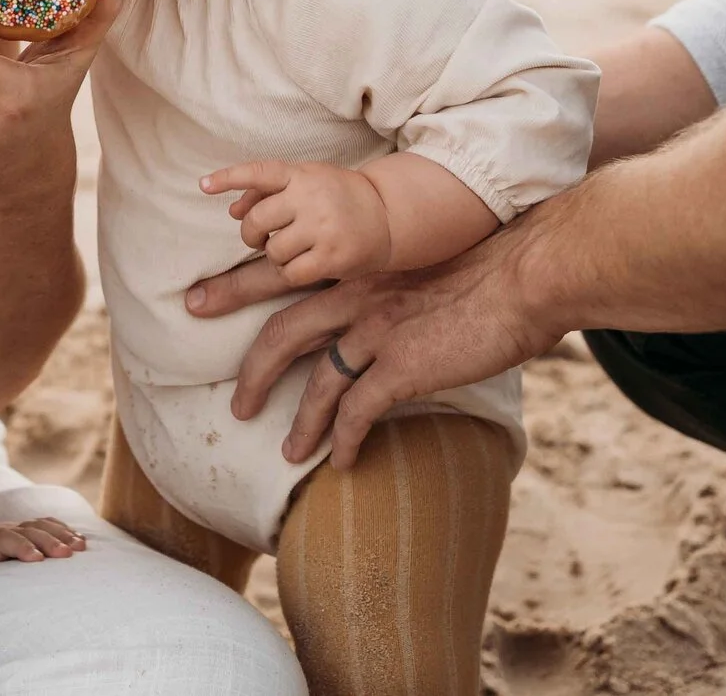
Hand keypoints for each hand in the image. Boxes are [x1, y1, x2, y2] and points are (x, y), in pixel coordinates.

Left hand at [0, 516, 86, 577]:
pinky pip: (43, 526)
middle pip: (27, 530)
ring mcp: (10, 529)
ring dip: (61, 534)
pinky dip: (62, 530)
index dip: (20, 546)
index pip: (3, 540)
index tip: (37, 559)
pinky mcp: (19, 531)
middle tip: (68, 554)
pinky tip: (79, 540)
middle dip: (48, 541)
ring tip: (81, 546)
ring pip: (38, 526)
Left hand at [202, 160, 390, 284]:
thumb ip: (268, 191)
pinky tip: (302, 265)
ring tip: (292, 248)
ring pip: (272, 250)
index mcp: (302, 174)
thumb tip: (232, 209)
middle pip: (257, 221)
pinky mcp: (333, 257)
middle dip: (251, 234)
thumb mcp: (307, 182)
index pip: (259, 172)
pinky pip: (290, 273)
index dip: (229, 178)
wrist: (388, 215)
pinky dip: (290, 272)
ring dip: (274, 254)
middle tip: (260, 237)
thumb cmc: (338, 196)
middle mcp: (311, 198)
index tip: (203, 186)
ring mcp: (323, 227)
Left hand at [229, 227, 561, 470]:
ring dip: (300, 423)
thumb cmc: (487, 266)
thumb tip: (384, 307)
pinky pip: (358, 413)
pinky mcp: (401, 367)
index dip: (237, 287)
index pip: (282, 275)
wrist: (525, 276)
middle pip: (281, 331)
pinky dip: (345, 441)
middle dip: (249, 368)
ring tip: (288, 452)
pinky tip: (343, 462)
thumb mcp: (422, 263)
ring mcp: (376, 332)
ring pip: (316, 384)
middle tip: (233, 401)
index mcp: (357, 267)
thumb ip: (392, 284)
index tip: (200, 299)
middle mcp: (356, 296)